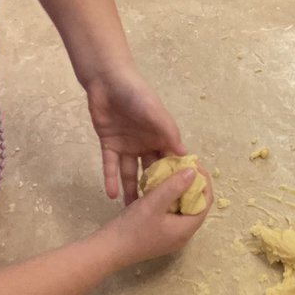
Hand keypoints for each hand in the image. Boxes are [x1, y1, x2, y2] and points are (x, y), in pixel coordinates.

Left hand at [85, 67, 185, 202]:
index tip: (179, 197)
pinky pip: (111, 166)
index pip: (170, 160)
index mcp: (160, 136)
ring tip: (133, 211)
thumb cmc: (138, 94)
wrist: (108, 81)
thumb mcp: (156, 112)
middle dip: (153, 190)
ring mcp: (127, 146)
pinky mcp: (109, 145)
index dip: (174, 177)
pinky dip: (111, 179)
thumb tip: (186, 156)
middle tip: (156, 212)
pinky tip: (112, 195)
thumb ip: (169, 133)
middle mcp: (146, 143)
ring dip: (131, 189)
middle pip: (151, 170)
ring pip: (131, 172)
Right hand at [103, 167, 211, 268]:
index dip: (203, 182)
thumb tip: (193, 171)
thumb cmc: (133, 227)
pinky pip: (174, 213)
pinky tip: (161, 188)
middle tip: (183, 167)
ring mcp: (172, 236)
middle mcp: (183, 235)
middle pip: (197, 205)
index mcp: (186, 229)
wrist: (110, 249)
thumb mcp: (154, 202)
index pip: (205, 202)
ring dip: (181, 191)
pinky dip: (171, 199)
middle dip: (193, 185)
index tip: (193, 164)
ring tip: (173, 173)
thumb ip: (174, 186)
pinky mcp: (161, 235)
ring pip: (184, 209)